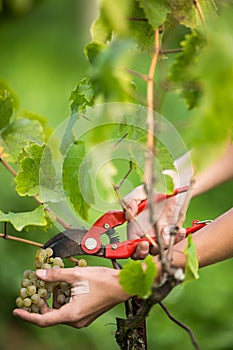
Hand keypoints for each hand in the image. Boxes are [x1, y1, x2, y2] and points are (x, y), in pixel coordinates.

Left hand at [13, 266, 128, 327]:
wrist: (123, 285)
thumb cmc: (103, 280)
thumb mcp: (77, 274)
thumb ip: (56, 274)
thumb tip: (39, 274)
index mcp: (72, 313)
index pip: (43, 319)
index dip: (28, 315)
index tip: (16, 310)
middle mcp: (76, 320)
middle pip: (51, 314)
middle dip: (42, 302)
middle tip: (35, 289)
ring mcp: (82, 318)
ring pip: (60, 311)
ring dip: (54, 298)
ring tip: (52, 283)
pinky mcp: (86, 313)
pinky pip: (69, 309)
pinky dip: (63, 299)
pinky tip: (65, 285)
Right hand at [123, 185, 186, 259]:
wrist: (171, 184)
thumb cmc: (152, 188)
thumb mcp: (139, 192)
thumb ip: (131, 201)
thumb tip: (128, 216)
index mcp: (134, 228)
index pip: (131, 246)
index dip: (134, 249)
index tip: (142, 243)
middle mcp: (146, 234)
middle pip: (144, 253)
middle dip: (146, 253)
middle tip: (151, 245)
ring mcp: (160, 235)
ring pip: (160, 250)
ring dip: (164, 245)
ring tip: (167, 231)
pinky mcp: (173, 232)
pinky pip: (175, 240)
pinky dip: (178, 238)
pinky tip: (180, 230)